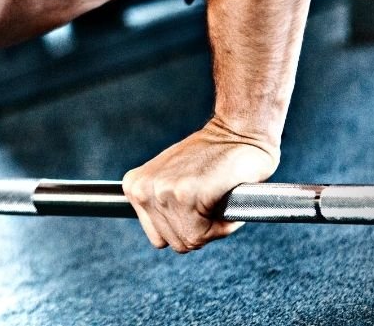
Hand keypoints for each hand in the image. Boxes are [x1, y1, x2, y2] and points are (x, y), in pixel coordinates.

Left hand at [121, 119, 278, 252]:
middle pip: (174, 241)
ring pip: (190, 240)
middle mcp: (142, 190)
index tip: (198, 203)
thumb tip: (167, 236)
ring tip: (215, 195)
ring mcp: (162, 192)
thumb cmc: (213, 158)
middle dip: (200, 227)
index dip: (187, 226)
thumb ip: (161, 206)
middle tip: (210, 197)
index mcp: (135, 187)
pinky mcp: (185, 194)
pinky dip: (221, 224)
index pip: (159, 236)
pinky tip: (220, 196)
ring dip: (212, 225)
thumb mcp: (171, 179)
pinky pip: (203, 234)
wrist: (238, 132)